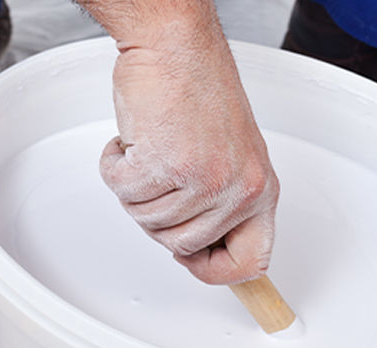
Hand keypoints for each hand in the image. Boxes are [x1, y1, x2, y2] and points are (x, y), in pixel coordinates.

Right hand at [100, 33, 278, 284]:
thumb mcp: (231, 157)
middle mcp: (238, 189)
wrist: (177, 46)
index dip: (218, 272)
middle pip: (183, 246)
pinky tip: (133, 141)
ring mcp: (204, 180)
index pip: (252, 260)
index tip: (195, 262)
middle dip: (160, 217)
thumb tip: (205, 244)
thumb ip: (223, 203)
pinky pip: (124, 192)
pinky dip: (115, 167)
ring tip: (151, 149)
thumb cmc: (200, 91)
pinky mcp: (166, 165)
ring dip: (136, 188)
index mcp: (260, 189)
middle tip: (161, 179)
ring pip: (148, 221)